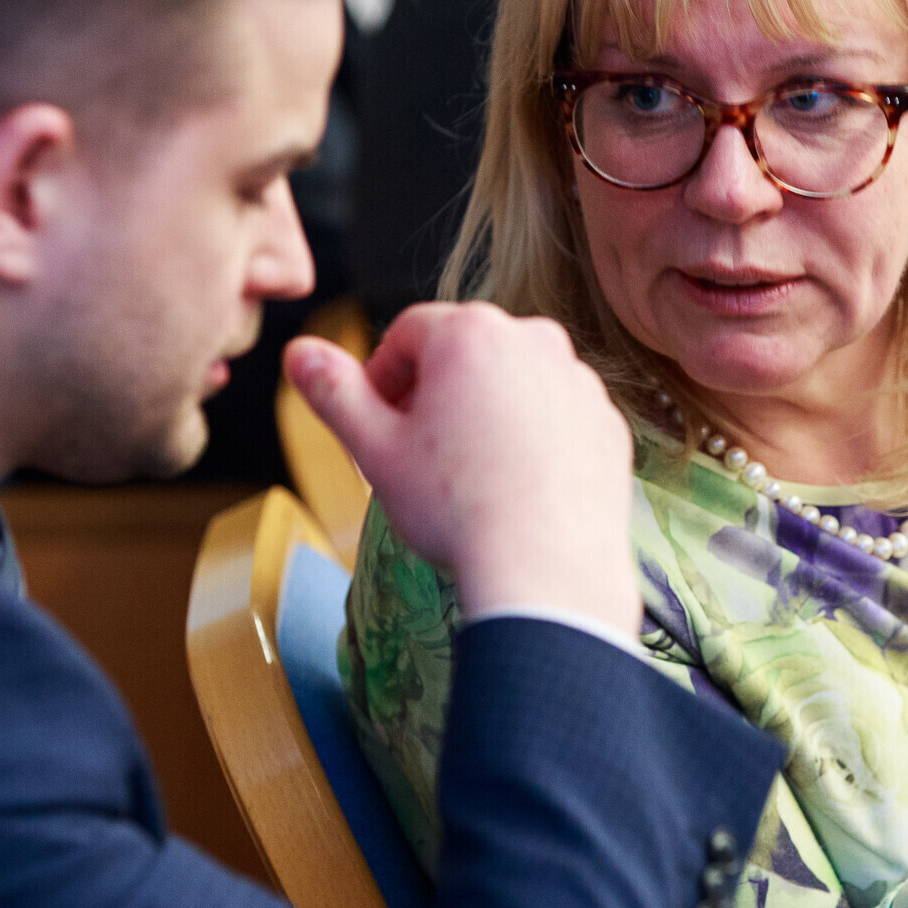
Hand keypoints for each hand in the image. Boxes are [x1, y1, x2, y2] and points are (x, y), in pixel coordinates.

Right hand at [284, 303, 640, 634]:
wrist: (547, 573)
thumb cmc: (457, 510)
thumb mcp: (375, 450)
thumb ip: (333, 393)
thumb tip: (299, 352)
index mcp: (470, 334)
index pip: (408, 333)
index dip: (382, 380)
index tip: (380, 427)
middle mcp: (534, 341)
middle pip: (465, 353)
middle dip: (435, 393)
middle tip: (421, 455)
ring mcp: (579, 381)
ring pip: (514, 384)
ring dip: (486, 413)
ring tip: (470, 476)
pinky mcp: (608, 422)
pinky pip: (556, 417)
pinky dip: (534, 439)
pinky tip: (515, 487)